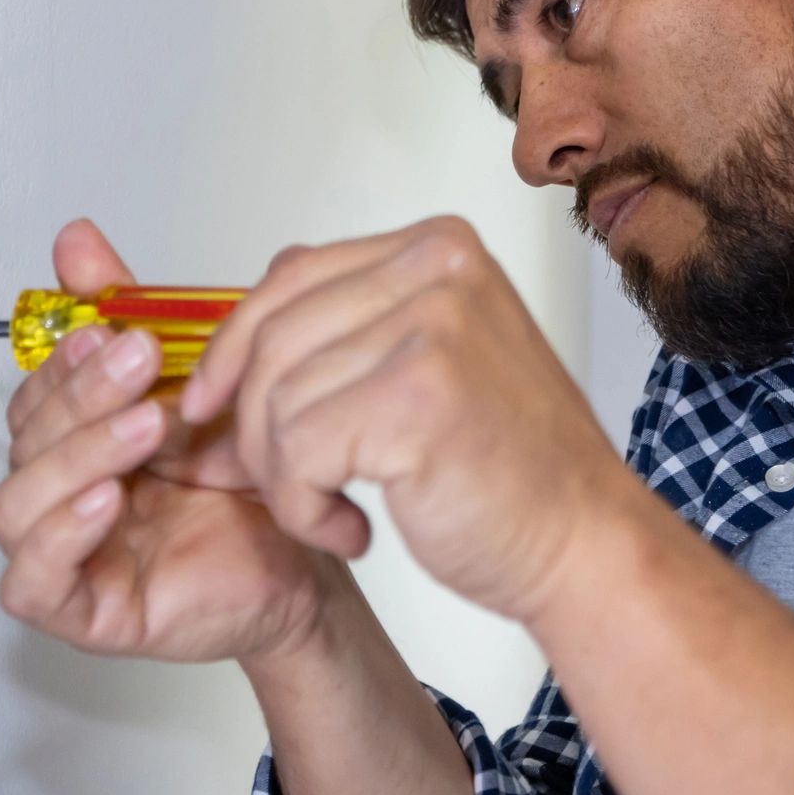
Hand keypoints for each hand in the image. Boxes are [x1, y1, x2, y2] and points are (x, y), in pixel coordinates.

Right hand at [0, 219, 336, 662]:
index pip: (35, 391)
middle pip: (24, 438)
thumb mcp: (199, 378)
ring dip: (77, 455)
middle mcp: (63, 492)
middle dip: (79, 394)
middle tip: (140, 360)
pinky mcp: (85, 614)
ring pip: (17, 504)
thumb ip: (133, 309)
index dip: (61, 359)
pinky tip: (110, 499)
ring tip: (148, 427)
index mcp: (80, 437)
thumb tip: (76, 237)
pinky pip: (34, 584)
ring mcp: (67, 554)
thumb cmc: (256, 476)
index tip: (108, 325)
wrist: (318, 553)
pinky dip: (62, 536)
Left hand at [179, 216, 631, 621]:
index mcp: (437, 248)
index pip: (291, 276)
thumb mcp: (429, 361)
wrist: (584, 546)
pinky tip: (351, 530)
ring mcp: (432, 328)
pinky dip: (304, 508)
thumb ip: (351, 326)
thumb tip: (234, 339)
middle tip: (290, 485)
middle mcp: (437, 270)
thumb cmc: (509, 471)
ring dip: (285, 478)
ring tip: (334, 510)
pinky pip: (297, 452)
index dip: (234, 345)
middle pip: (273, 336)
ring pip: (276, 399)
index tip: (209, 401)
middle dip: (253, 425)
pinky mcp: (416, 399)